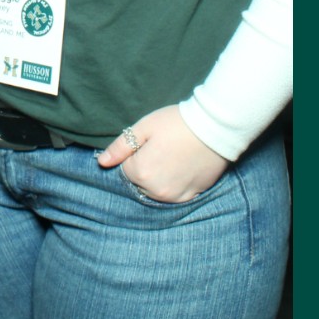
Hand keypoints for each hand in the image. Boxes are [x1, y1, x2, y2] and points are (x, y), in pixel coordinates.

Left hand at [96, 105, 228, 203]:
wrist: (216, 127)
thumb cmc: (177, 123)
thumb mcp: (144, 128)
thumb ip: (120, 147)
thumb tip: (102, 162)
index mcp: (141, 172)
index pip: (124, 169)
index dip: (135, 155)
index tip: (149, 143)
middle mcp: (156, 190)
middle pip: (139, 182)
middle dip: (144, 167)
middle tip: (162, 148)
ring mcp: (174, 196)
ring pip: (155, 190)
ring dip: (158, 178)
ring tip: (173, 156)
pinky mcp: (191, 196)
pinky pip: (173, 195)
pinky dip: (174, 184)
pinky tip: (182, 167)